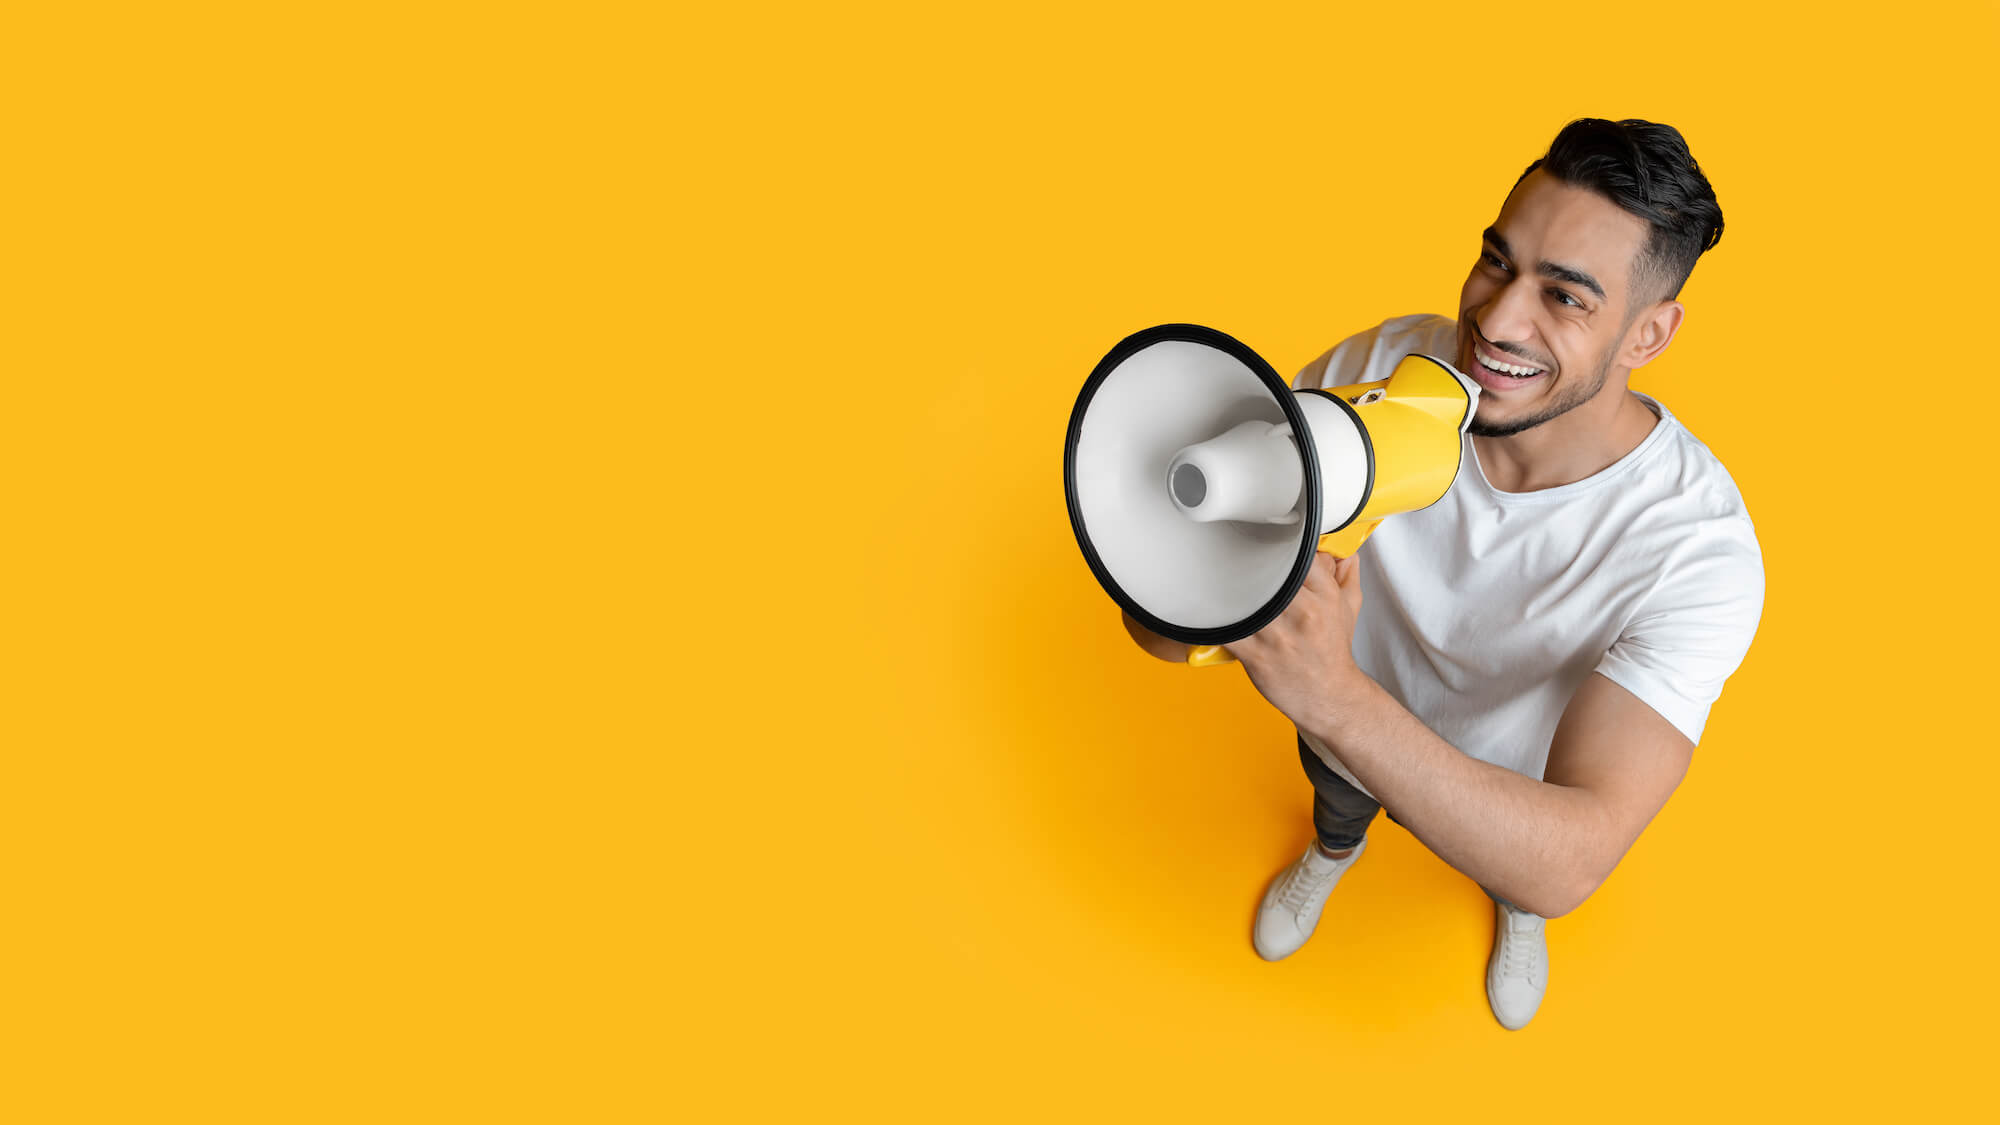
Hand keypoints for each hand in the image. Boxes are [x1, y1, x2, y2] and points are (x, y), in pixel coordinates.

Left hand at [1224, 550, 1369, 729]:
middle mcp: (1302, 612)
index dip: (1276, 543)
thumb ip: (1345, 572)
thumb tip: (1338, 546)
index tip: (1263, 542)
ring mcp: (1277, 634)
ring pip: (1242, 596)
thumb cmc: (1332, 650)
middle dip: (1247, 562)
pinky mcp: (1256, 655)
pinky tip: (1206, 609)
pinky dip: (1213, 618)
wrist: (1329, 696)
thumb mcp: (1348, 606)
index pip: (1298, 553)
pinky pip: (1226, 628)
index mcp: (1324, 594)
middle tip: (1233, 556)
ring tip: (1214, 577)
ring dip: (1225, 586)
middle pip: (1265, 570)